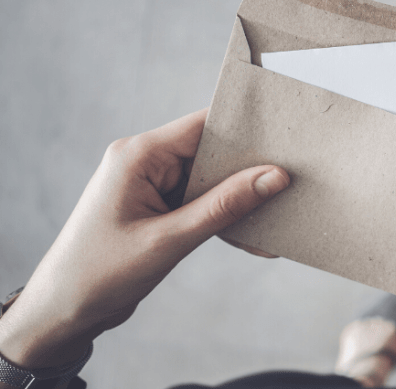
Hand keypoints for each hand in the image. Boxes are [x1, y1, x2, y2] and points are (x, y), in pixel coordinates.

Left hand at [0, 110, 289, 371]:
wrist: (61, 313)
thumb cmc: (99, 274)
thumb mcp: (169, 240)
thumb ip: (224, 206)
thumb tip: (273, 177)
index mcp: (139, 155)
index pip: (203, 125)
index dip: (246, 129)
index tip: (286, 138)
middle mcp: (145, 162)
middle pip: (212, 151)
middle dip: (250, 168)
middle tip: (291, 181)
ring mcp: (152, 185)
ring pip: (211, 179)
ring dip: (241, 198)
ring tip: (278, 212)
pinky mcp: (158, 207)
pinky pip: (202, 202)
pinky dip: (226, 217)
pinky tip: (253, 236)